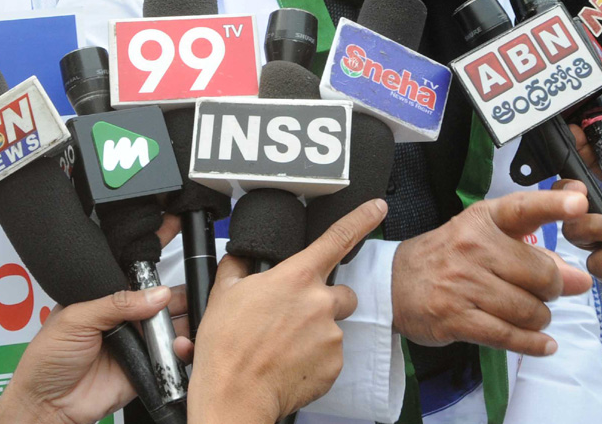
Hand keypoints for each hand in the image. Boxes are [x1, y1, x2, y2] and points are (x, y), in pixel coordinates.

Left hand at [0, 286, 183, 423]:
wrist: (48, 405)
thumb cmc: (48, 359)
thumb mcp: (76, 318)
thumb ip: (115, 303)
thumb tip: (155, 294)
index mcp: (105, 300)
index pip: (135, 281)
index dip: (154, 276)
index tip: (169, 270)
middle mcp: (124, 320)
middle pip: (159, 303)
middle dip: (177, 296)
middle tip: (190, 294)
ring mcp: (136, 344)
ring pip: (169, 328)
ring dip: (182, 322)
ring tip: (188, 319)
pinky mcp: (145, 369)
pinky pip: (170, 359)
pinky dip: (181, 350)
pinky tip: (180, 344)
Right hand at [184, 198, 387, 423]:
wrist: (234, 394)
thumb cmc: (227, 346)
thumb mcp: (223, 294)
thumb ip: (239, 268)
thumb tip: (241, 259)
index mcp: (296, 277)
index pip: (337, 238)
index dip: (361, 219)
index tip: (378, 208)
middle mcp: (320, 303)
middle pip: (342, 293)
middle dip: (326, 301)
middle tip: (297, 317)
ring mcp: (330, 335)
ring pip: (333, 326)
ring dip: (316, 332)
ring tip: (284, 346)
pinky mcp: (334, 365)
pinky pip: (330, 355)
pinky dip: (314, 358)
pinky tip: (290, 363)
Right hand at [390, 190, 592, 356]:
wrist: (391, 284)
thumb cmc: (444, 258)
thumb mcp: (483, 240)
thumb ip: (532, 253)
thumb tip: (577, 278)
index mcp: (482, 220)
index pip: (522, 208)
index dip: (552, 205)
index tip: (578, 202)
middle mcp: (472, 247)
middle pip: (540, 274)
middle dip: (552, 290)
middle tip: (544, 292)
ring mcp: (463, 284)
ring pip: (529, 309)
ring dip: (539, 318)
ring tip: (531, 315)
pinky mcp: (456, 318)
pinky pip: (509, 335)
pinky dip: (533, 344)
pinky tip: (543, 344)